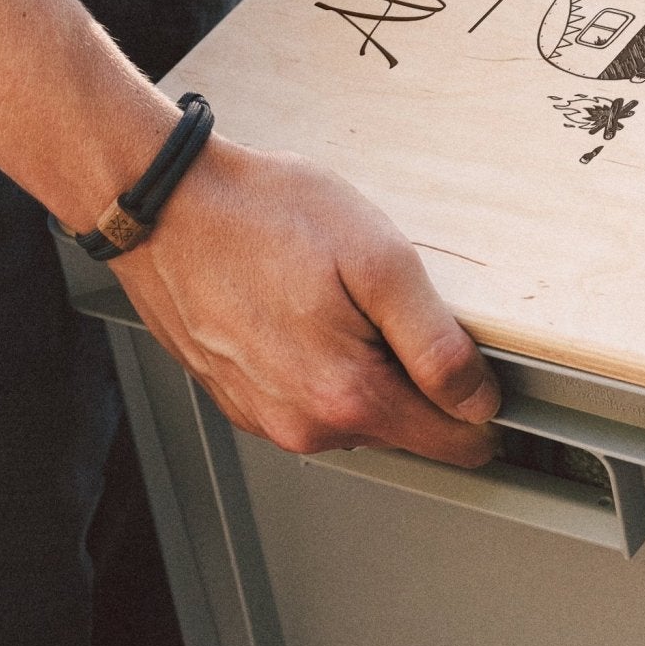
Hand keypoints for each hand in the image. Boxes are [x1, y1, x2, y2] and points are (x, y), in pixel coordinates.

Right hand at [109, 137, 501, 468]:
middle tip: (385, 299)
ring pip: (352, 410)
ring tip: (333, 294)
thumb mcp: (378, 260)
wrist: (164, 204)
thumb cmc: (260, 216)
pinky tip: (299, 306)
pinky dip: (315, 359)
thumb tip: (477, 399)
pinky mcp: (237, 396)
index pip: (452, 442)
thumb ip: (437, 343)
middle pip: (402, 426)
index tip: (477, 361)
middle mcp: (302, 425)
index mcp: (346, 397)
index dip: (480, 401)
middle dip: (411, 374)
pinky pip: (304, 395)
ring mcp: (264, 415)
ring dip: (360, 364)